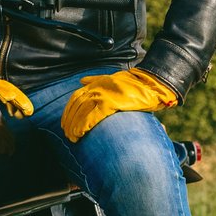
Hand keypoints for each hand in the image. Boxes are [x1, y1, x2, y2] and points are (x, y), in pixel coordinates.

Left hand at [60, 68, 177, 141]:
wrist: (149, 84)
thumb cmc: (132, 84)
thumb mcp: (110, 77)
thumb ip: (94, 79)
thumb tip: (81, 80)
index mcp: (94, 84)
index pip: (74, 99)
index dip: (68, 112)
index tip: (65, 124)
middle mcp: (96, 89)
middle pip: (75, 107)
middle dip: (69, 122)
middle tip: (68, 135)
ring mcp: (102, 95)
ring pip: (81, 113)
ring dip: (74, 126)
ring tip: (73, 138)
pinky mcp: (110, 103)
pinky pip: (93, 116)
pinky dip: (84, 125)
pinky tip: (81, 133)